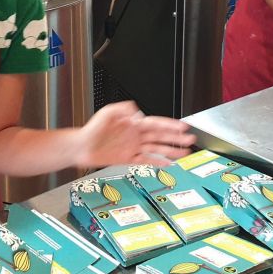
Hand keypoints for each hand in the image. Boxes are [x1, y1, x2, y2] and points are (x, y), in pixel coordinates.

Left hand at [76, 101, 195, 167]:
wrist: (82, 146)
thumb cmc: (93, 129)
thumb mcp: (108, 112)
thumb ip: (124, 109)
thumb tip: (139, 113)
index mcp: (133, 123)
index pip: (156, 123)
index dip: (170, 125)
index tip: (183, 126)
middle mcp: (135, 135)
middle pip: (160, 136)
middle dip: (176, 137)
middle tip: (190, 139)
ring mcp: (133, 147)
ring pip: (157, 149)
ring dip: (171, 150)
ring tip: (185, 152)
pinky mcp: (128, 158)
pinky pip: (146, 160)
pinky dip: (158, 162)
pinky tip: (168, 164)